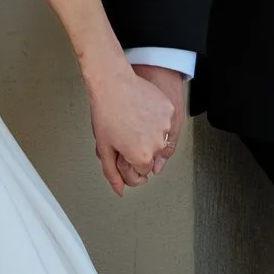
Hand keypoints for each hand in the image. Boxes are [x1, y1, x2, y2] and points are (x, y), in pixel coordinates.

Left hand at [89, 53, 182, 195]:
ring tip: (132, 121)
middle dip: (140, 149)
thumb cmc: (106, 113)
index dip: (131, 162)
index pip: (142, 171)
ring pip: (160, 139)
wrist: (113, 83)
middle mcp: (157, 144)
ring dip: (149, 134)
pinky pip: (165, 122)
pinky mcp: (169, 111)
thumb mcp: (104, 148)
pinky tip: (141, 111)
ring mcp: (166, 126)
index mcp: (142, 156)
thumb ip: (112, 173)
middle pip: (152, 156)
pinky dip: (156, 119)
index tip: (125, 153)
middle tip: (126, 134)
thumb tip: (119, 190)